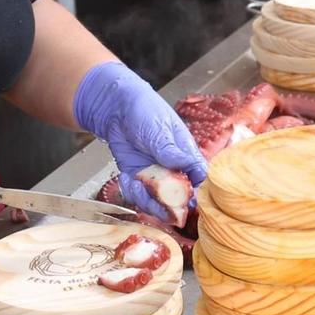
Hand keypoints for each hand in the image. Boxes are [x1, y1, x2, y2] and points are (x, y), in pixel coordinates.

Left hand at [72, 61, 206, 221]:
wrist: (116, 106)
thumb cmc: (144, 110)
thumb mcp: (160, 129)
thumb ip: (171, 151)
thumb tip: (188, 165)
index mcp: (185, 153)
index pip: (198, 176)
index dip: (196, 191)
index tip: (190, 201)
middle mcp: (171, 167)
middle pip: (178, 194)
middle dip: (172, 204)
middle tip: (164, 208)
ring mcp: (153, 173)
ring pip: (157, 199)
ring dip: (149, 202)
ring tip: (138, 188)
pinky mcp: (135, 175)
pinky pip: (137, 193)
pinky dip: (132, 193)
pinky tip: (127, 181)